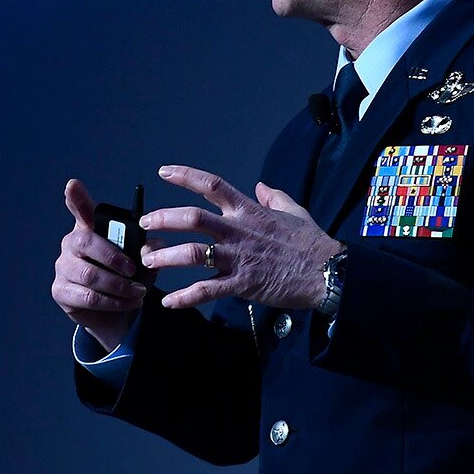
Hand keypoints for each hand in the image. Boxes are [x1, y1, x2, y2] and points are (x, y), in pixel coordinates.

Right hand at [51, 179, 148, 353]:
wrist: (118, 313)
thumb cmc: (128, 278)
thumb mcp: (145, 262)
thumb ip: (149, 251)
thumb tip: (149, 249)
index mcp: (91, 228)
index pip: (80, 208)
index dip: (76, 197)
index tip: (73, 184)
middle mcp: (71, 243)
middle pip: (85, 241)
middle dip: (113, 257)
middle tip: (134, 271)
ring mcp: (62, 267)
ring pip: (89, 275)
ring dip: (119, 286)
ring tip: (138, 293)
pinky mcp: (60, 290)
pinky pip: (87, 297)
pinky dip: (112, 302)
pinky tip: (127, 303)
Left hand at [139, 165, 343, 310]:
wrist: (328, 273)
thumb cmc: (312, 243)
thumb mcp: (294, 212)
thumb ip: (274, 197)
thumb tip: (261, 186)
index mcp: (248, 211)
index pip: (212, 185)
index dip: (185, 176)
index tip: (163, 172)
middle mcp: (238, 231)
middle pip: (192, 218)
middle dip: (163, 219)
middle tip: (145, 224)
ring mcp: (238, 257)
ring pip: (193, 253)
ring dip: (166, 256)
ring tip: (147, 260)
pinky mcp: (242, 284)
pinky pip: (207, 290)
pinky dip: (185, 296)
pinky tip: (169, 301)